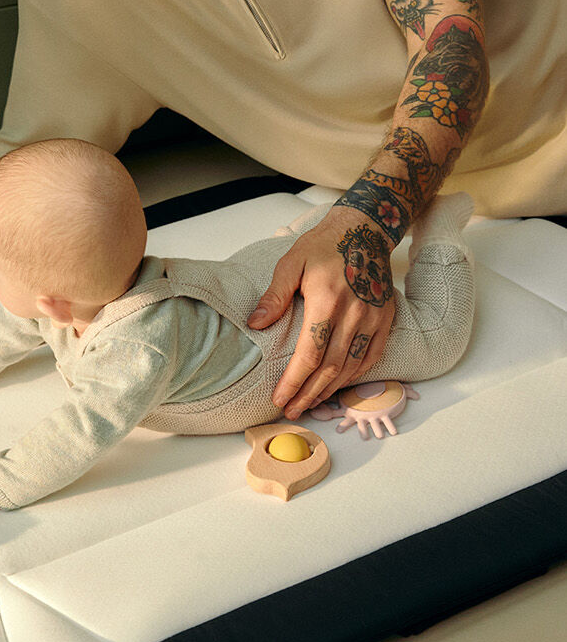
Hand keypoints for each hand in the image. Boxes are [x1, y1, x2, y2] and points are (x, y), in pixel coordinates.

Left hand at [247, 207, 396, 418]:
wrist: (364, 230)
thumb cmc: (323, 246)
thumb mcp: (291, 263)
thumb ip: (275, 296)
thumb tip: (256, 324)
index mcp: (327, 300)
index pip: (309, 354)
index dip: (294, 381)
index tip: (279, 398)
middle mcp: (354, 313)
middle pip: (330, 368)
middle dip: (309, 394)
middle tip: (291, 410)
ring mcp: (374, 318)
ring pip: (352, 367)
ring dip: (331, 390)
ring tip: (310, 402)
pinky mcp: (386, 319)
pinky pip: (372, 356)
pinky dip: (355, 376)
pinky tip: (338, 386)